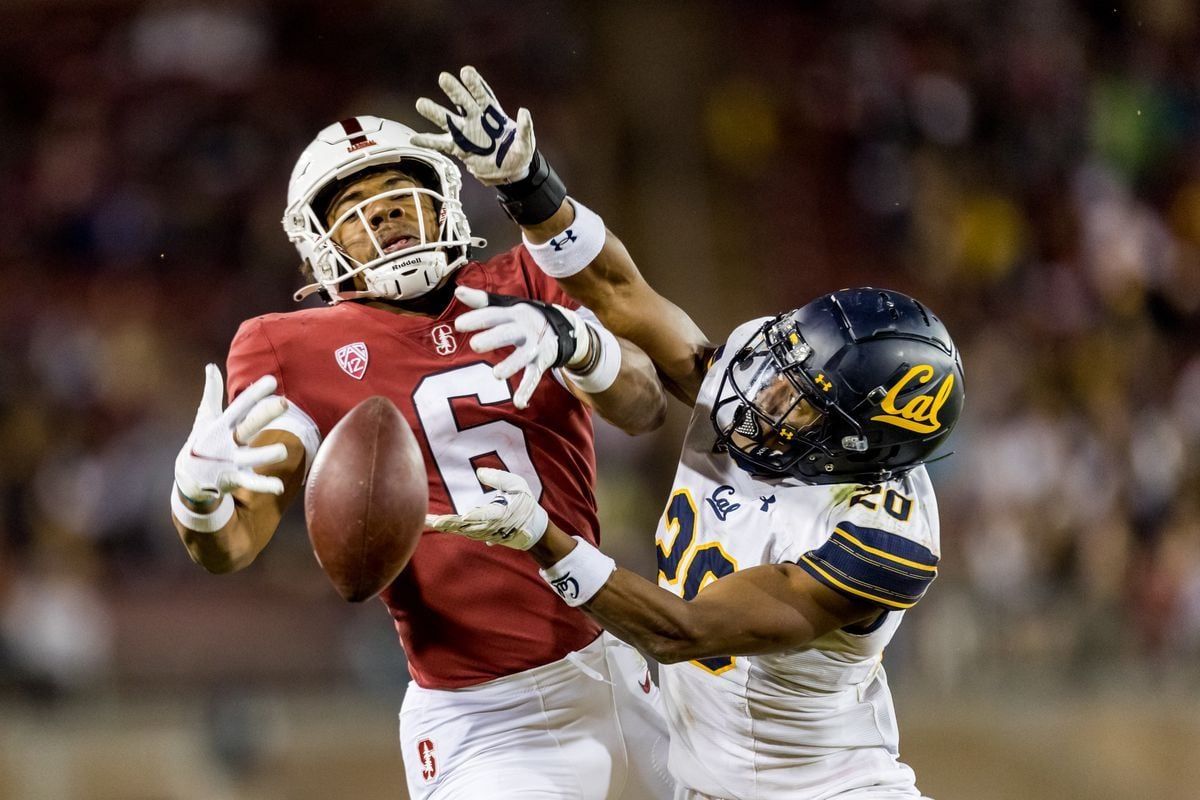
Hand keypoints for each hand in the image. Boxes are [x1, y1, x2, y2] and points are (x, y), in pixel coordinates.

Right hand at [174, 364, 288, 506]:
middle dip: (265, 414)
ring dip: (265, 455)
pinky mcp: (233, 479)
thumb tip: (210, 366)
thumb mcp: (205, 417)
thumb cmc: (201, 441)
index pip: (241, 405)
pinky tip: (279, 487)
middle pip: (248, 426)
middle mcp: (226, 441)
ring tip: (283, 450)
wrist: (188, 477)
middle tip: (284, 403)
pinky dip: (264, 485)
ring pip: (250, 457)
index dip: (256, 393)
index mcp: (222, 425)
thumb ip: (212, 392)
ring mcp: (230, 461)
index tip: (272, 380)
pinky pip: (251, 482)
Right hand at [412, 65, 535, 185]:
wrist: (510, 171)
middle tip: (444, 77)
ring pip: (448, 120)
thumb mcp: (526, 143)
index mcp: (492, 114)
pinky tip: (414, 139)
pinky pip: (441, 144)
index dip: (475, 83)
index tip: (466, 71)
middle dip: (454, 90)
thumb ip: (525, 129)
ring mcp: (466, 133)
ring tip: (421, 103)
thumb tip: (524, 112)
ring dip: (435, 112)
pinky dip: (428, 142)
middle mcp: (476, 119)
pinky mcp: (459, 149)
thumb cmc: (519, 153)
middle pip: (462, 102)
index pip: (482, 95)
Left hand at [425, 468, 547, 549]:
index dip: (475, 516)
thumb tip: (479, 472)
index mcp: (501, 515)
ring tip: (427, 521)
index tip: (463, 516)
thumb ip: (500, 478)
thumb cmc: (525, 505)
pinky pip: (461, 531)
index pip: (486, 515)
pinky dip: (448, 527)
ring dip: (445, 526)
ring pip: (461, 530)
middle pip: (467, 526)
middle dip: (450, 524)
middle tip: (432, 521)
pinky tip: (433, 523)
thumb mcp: (518, 487)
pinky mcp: (480, 534)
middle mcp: (490, 527)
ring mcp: (484, 533)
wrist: (533, 530)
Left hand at [453, 286, 587, 408]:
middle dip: (493, 339)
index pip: (493, 315)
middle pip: (508, 334)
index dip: (477, 319)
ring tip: (497, 375)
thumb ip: (481, 300)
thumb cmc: (523, 317)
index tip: (459, 325)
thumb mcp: (506, 306)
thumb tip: (457, 290)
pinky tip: (519, 403)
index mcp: (512, 314)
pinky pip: (533, 377)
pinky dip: (527, 390)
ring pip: (522, 357)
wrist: (562, 327)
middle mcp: (523, 330)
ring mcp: (533, 348)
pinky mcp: (540, 363)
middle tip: (475, 345)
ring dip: (511, 365)